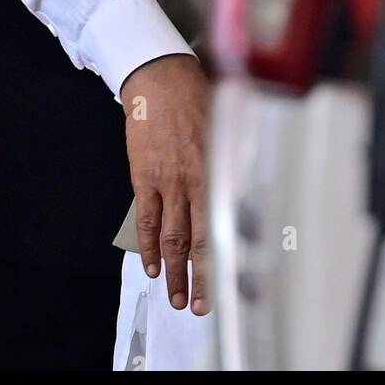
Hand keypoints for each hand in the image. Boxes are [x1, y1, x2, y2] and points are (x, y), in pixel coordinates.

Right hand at [121, 54, 209, 315]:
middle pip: (198, 241)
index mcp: (219, 168)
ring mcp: (167, 182)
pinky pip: (145, 219)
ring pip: (171, 237)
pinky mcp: (144, 177)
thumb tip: (240, 186)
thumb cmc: (195, 94)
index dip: (225, 257)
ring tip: (176, 298)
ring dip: (174, 271)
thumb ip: (230, 160)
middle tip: (202, 307)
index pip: (224, 223)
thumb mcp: (224, 127)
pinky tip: (152, 266)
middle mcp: (195, 180)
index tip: (229, 281)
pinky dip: (147, 246)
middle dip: (201, 278)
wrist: (159, 77)